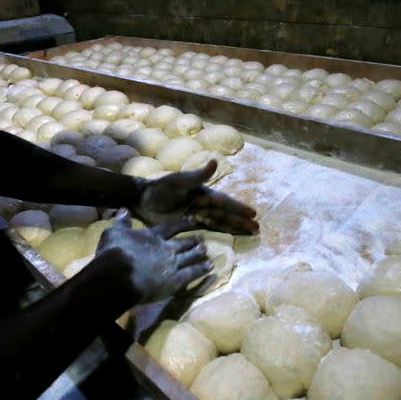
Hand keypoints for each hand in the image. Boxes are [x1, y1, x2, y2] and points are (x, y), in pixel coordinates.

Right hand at [95, 209, 211, 302]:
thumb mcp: (114, 232)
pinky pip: (192, 274)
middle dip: (193, 241)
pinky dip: (201, 269)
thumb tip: (123, 209)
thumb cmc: (113, 253)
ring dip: (199, 254)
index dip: (183, 223)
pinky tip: (209, 267)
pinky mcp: (174, 281)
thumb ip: (122, 222)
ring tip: (207, 252)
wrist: (119, 274)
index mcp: (152, 236)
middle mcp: (165, 249)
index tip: (193, 220)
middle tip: (203, 239)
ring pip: (191, 257)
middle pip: (184, 243)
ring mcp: (172, 265)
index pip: (170, 227)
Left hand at [136, 161, 258, 234]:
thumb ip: (197, 175)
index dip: (238, 208)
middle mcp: (203, 204)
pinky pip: (209, 229)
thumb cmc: (160, 188)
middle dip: (241, 221)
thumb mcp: (178, 181)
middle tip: (257, 228)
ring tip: (250, 233)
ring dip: (234, 227)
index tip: (253, 214)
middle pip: (226, 214)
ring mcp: (197, 215)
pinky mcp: (189, 224)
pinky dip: (220, 232)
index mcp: (203, 193)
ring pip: (220, 222)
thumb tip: (214, 162)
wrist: (143, 200)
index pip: (225, 202)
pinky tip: (230, 237)